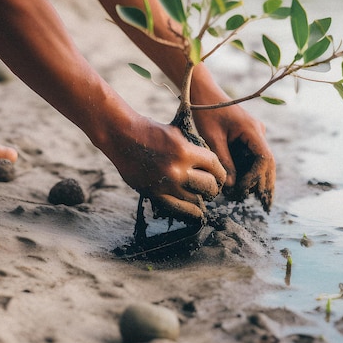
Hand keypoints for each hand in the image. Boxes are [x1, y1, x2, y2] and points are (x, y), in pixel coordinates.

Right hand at [104, 116, 225, 223]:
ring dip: (201, 199)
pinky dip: (190, 211)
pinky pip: (178, 209)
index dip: (221, 173)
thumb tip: (211, 167)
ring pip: (195, 201)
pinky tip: (196, 211)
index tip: (220, 176)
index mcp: (185, 151)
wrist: (121, 136)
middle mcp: (177, 170)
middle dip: (213, 188)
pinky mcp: (154, 194)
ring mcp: (165, 185)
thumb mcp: (177, 133)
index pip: (215, 167)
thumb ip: (194, 149)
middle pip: (208, 187)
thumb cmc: (150, 130)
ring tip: (201, 196)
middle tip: (212, 188)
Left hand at [193, 104, 275, 212]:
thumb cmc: (206, 113)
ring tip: (258, 202)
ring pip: (261, 163)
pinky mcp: (247, 139)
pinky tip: (247, 189)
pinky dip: (250, 174)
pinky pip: (252, 159)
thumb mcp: (212, 138)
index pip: (264, 159)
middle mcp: (258, 133)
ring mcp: (254, 136)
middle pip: (268, 164)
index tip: (242, 190)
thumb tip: (232, 186)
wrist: (203, 94)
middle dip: (265, 185)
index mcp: (252, 131)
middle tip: (264, 207)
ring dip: (259, 181)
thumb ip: (223, 162)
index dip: (256, 178)